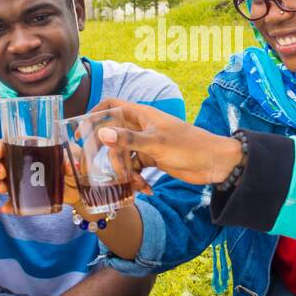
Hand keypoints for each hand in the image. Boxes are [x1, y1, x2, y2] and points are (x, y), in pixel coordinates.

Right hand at [0, 140, 94, 217]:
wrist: (82, 187)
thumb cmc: (77, 165)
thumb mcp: (75, 157)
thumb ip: (71, 159)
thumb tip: (70, 166)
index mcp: (34, 149)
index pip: (12, 144)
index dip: (1, 146)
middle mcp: (26, 164)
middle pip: (5, 163)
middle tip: (1, 172)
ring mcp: (27, 180)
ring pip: (7, 181)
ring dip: (1, 184)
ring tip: (2, 188)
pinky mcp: (30, 195)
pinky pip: (16, 201)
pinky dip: (10, 205)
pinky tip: (5, 208)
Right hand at [89, 98, 242, 185]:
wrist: (214, 163)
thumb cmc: (188, 146)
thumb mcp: (156, 144)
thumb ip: (128, 140)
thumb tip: (101, 134)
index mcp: (141, 115)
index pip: (110, 106)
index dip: (93, 115)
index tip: (81, 133)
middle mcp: (140, 127)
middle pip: (112, 136)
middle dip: (108, 155)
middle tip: (102, 171)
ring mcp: (145, 144)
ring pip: (122, 155)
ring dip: (125, 171)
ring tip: (136, 184)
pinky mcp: (152, 159)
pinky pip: (134, 168)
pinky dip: (136, 179)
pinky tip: (145, 189)